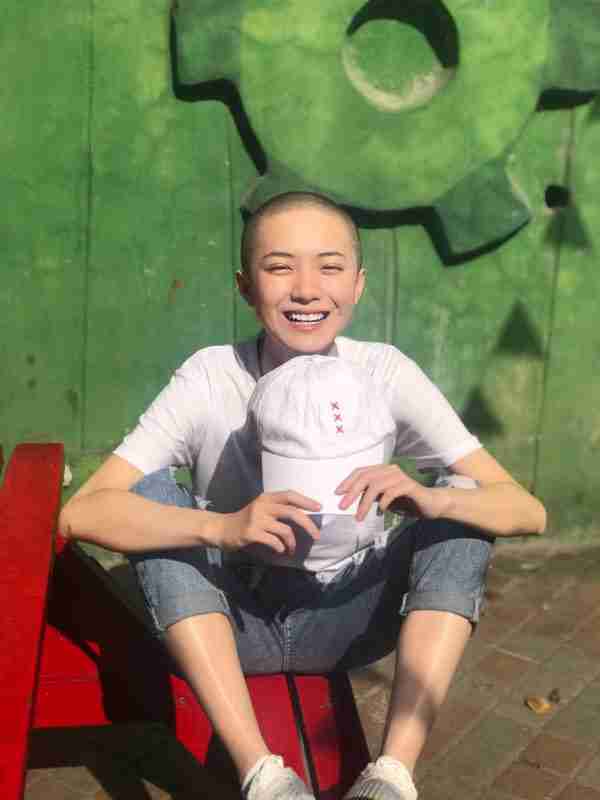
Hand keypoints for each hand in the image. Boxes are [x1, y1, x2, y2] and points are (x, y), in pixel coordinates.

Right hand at [215, 491, 321, 553]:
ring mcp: (256, 519)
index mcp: (266, 498)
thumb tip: (303, 516)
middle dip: (308, 524)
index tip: (319, 507)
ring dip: (292, 542)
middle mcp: (262, 506)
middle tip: (316, 535)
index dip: (306, 500)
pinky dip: (280, 548)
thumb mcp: (261, 509)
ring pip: (285, 530)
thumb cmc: (245, 520)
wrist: (222, 529)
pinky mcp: (251, 532)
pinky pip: (274, 541)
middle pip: (292, 512)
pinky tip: (279, 551)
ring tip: (291, 549)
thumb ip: (277, 509)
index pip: (290, 495)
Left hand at [335, 464, 450, 521]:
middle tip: (342, 506)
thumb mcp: (383, 498)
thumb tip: (350, 498)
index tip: (337, 493)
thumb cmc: (406, 501)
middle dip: (351, 492)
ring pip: (376, 485)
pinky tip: (380, 511)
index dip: (348, 481)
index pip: (361, 471)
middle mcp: (390, 470)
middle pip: (366, 477)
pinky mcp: (409, 485)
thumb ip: (370, 495)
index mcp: (383, 470)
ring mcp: (400, 476)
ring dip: (365, 502)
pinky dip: (383, 502)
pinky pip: (391, 491)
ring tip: (359, 516)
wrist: (431, 504)